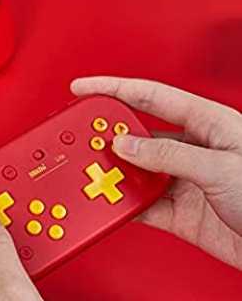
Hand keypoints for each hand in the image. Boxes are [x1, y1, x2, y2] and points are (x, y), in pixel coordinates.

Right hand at [71, 76, 241, 270]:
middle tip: (80, 137)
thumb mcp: (220, 166)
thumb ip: (168, 154)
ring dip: (113, 173)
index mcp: (207, 124)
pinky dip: (124, 205)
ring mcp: (183, 181)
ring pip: (136, 170)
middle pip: (138, 133)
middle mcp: (192, 149)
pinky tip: (111, 202)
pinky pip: (143, 204)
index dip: (113, 88)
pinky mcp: (179, 212)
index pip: (151, 97)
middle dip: (107, 133)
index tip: (84, 87)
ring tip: (90, 172)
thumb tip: (126, 144)